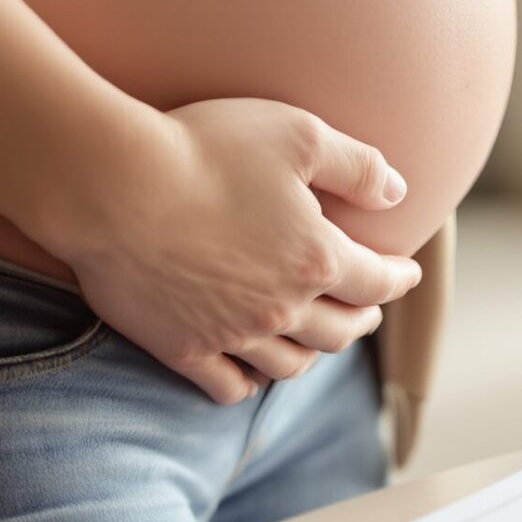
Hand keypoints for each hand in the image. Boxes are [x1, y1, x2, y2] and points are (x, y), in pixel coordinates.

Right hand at [32, 99, 422, 404]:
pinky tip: (251, 372)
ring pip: (290, 365)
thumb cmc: (205, 150)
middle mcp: (282, 308)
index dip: (397, 277)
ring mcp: (231, 334)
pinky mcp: (182, 348)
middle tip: (367, 309)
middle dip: (361, 318)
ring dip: (312, 353)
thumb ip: (358, 166)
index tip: (406, 273)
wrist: (114, 187)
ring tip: (316, 340)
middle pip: (339, 330)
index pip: (376, 282)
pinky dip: (249, 382)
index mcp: (317, 258)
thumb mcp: (298, 135)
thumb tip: (398, 194)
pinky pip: (229, 387)